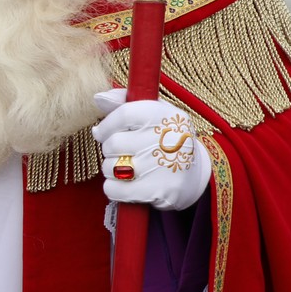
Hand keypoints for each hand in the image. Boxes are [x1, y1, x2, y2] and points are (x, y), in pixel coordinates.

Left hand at [91, 89, 210, 210]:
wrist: (192, 177)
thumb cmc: (164, 139)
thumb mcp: (153, 114)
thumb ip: (124, 102)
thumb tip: (98, 98)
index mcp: (167, 116)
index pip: (124, 114)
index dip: (107, 125)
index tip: (103, 132)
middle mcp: (169, 140)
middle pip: (114, 143)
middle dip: (110, 149)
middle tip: (124, 152)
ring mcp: (164, 168)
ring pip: (110, 167)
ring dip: (112, 170)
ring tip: (129, 168)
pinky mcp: (158, 192)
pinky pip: (113, 189)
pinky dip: (114, 189)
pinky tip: (129, 184)